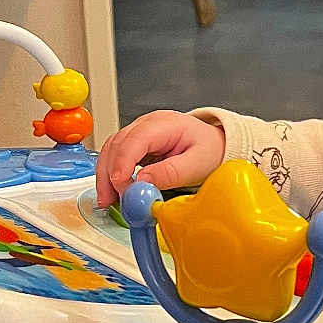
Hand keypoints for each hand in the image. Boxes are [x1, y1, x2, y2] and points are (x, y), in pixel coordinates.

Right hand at [94, 110, 224, 206]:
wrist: (216, 146)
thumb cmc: (210, 151)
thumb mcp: (197, 164)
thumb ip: (171, 172)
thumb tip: (143, 181)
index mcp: (165, 124)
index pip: (134, 140)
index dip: (122, 163)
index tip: (121, 186)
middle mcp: (147, 124)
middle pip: (117, 144)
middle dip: (109, 173)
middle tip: (109, 199)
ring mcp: (139, 133)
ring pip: (111, 150)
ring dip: (106, 175)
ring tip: (108, 199)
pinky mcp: (136, 145)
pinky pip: (116, 156)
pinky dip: (111, 174)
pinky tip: (114, 190)